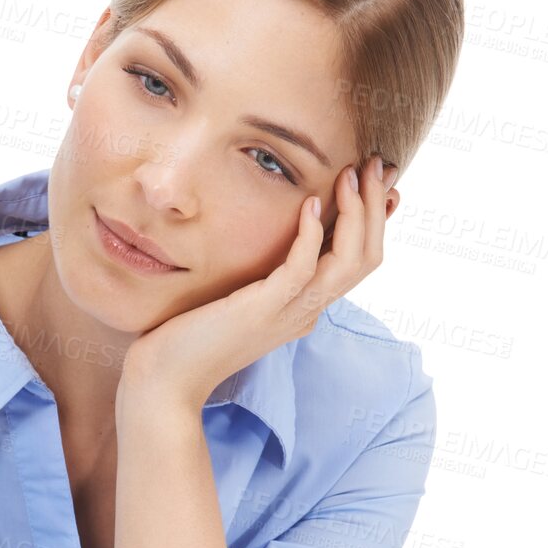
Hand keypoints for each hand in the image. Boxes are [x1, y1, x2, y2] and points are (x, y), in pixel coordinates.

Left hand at [124, 154, 398, 408]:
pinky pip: (302, 268)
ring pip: (349, 263)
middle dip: (375, 207)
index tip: (381, 184)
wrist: (166, 382)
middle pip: (366, 259)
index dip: (376, 221)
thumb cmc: (191, 339)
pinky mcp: (263, 311)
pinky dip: (311, 234)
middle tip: (375, 165)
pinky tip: (309, 203)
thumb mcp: (238, 300)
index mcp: (305, 309)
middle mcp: (306, 313)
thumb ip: (260, 277)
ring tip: (351, 173)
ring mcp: (288, 315)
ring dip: (357, 213)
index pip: (360, 264)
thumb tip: (267, 247)